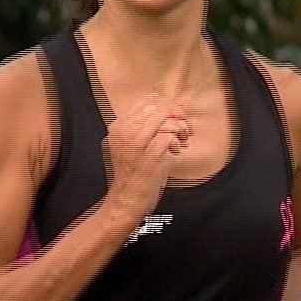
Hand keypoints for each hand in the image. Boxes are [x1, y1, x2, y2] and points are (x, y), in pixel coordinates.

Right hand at [102, 95, 191, 220]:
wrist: (127, 198)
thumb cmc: (135, 171)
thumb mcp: (139, 144)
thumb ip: (155, 122)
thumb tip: (180, 102)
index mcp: (119, 126)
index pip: (147, 102)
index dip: (167, 107)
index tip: (175, 118)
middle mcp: (125, 132)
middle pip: (159, 110)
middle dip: (176, 118)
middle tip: (182, 131)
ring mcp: (136, 144)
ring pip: (166, 122)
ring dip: (179, 131)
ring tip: (180, 142)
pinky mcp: (149, 156)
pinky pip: (170, 137)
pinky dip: (177, 144)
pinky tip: (175, 152)